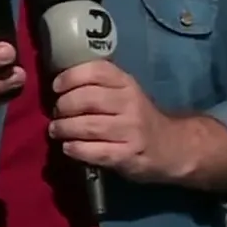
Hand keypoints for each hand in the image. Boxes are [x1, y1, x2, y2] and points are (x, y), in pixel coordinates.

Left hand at [48, 60, 182, 184]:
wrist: (171, 147)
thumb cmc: (137, 117)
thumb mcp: (125, 93)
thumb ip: (99, 86)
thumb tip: (59, 86)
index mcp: (127, 83)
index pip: (97, 71)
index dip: (71, 76)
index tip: (56, 86)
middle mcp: (130, 103)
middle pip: (88, 99)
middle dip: (63, 106)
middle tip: (55, 113)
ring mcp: (131, 130)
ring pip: (88, 126)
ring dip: (65, 128)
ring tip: (56, 130)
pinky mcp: (127, 155)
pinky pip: (95, 151)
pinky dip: (76, 149)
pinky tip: (68, 148)